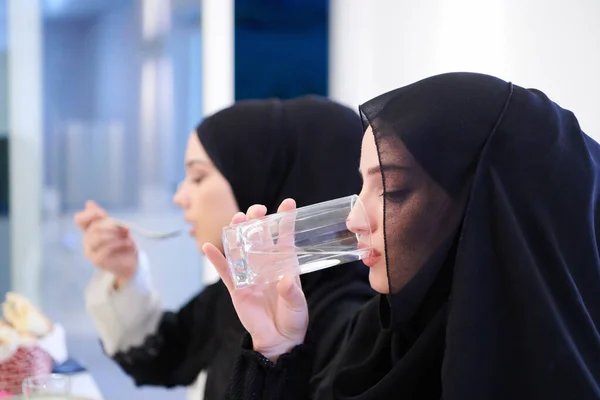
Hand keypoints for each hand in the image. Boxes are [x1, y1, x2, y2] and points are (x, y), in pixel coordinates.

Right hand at [74, 201, 137, 286]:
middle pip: (94, 227)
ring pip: (98, 237)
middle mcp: (88, 240)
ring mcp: (90, 251)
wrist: (130, 262)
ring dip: (115, 235)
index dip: (89, 214)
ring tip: (127, 237)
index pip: (79, 219)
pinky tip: (128, 244)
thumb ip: (106, 218)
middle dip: (111, 226)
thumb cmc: (123, 243)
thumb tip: (89, 203)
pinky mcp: (97, 260)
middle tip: (124, 228)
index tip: (102, 214)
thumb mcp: (118, 227)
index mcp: (91, 229)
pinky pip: (106, 249)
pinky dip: (119, 244)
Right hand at [203, 199, 307, 361]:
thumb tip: (284, 280)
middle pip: (259, 238)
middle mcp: (266, 266)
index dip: (285, 221)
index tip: (288, 203)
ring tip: (236, 219)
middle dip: (257, 221)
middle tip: (257, 210)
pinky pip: (225, 272)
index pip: (284, 239)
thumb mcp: (297, 306)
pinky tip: (207, 247)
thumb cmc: (293, 320)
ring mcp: (250, 275)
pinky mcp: (237, 288)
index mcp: (284, 265)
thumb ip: (291, 292)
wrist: (279, 341)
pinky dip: (216, 260)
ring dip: (237, 233)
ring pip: (241, 249)